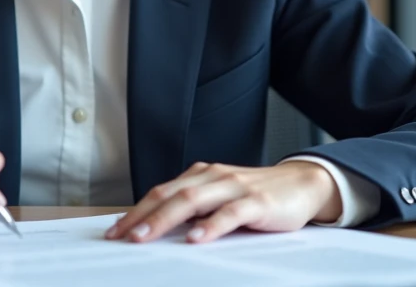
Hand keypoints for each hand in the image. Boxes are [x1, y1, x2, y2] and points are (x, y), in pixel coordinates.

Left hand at [105, 160, 340, 243]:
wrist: (302, 184)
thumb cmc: (256, 196)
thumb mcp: (219, 198)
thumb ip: (194, 209)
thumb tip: (156, 227)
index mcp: (200, 175)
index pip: (160, 192)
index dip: (135, 211)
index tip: (114, 231)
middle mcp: (213, 176)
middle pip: (170, 195)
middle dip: (141, 216)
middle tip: (120, 236)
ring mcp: (234, 187)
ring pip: (192, 201)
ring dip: (165, 220)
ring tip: (144, 237)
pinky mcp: (257, 202)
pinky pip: (230, 213)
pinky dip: (210, 226)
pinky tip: (196, 239)